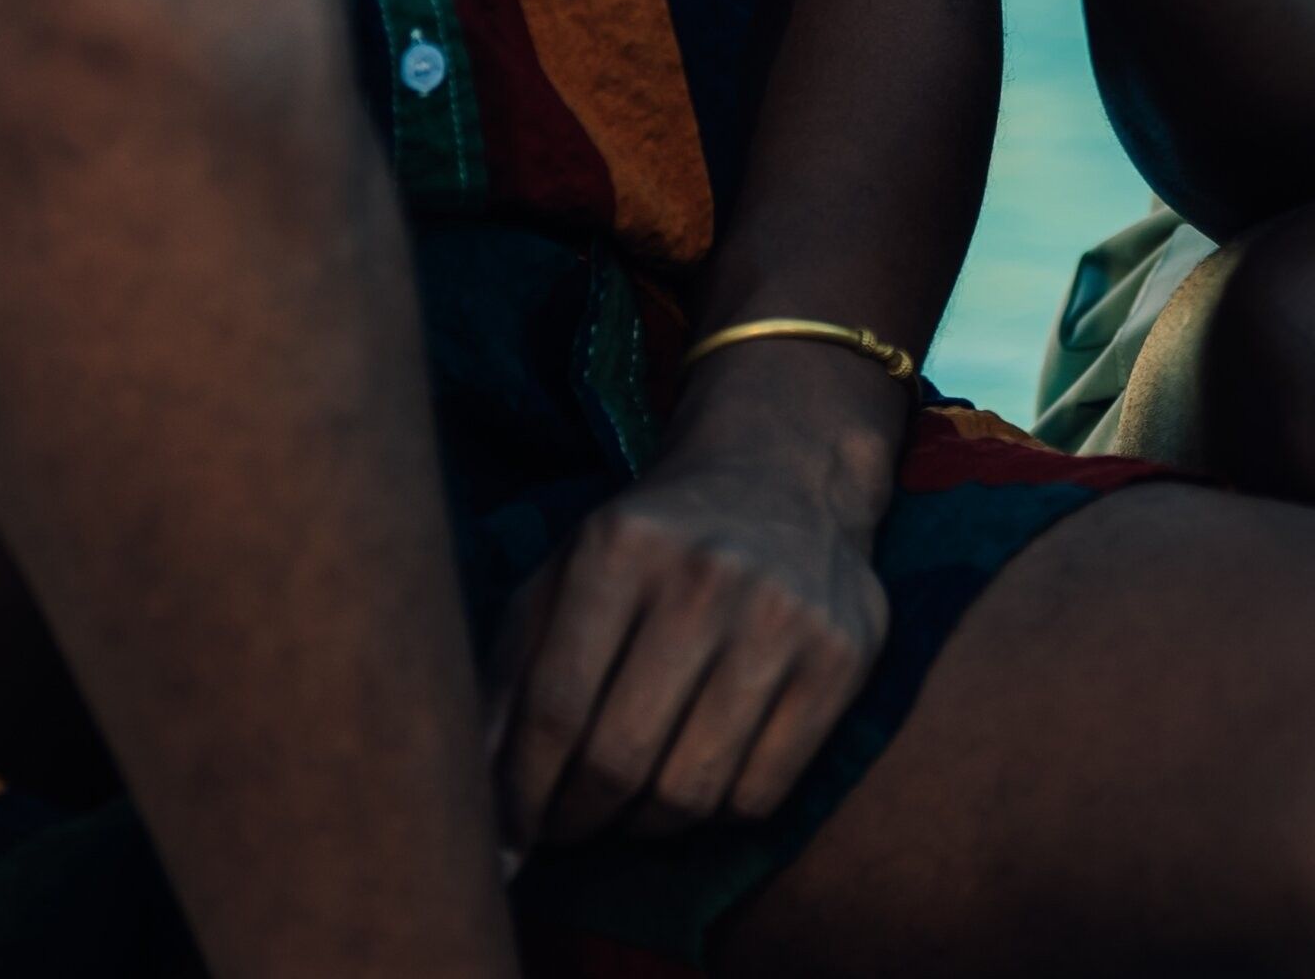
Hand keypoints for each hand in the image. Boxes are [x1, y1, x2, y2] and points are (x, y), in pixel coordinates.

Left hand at [489, 386, 896, 845]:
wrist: (784, 472)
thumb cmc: (651, 542)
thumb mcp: (564, 576)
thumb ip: (506, 677)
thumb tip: (471, 807)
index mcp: (618, 547)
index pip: (554, 708)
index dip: (520, 795)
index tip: (506, 842)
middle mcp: (705, 577)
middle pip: (621, 758)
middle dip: (576, 819)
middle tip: (564, 828)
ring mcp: (783, 617)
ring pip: (692, 791)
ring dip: (643, 827)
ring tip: (626, 810)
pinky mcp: (843, 656)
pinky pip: (762, 793)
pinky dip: (716, 812)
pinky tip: (697, 780)